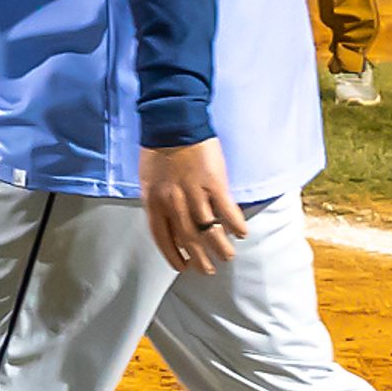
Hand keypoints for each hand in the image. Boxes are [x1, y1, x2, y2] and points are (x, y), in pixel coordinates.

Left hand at [140, 137, 245, 273]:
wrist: (173, 120)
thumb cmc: (158, 147)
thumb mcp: (149, 179)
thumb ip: (159, 201)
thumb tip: (169, 220)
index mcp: (154, 202)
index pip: (163, 239)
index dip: (174, 256)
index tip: (183, 266)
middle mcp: (173, 202)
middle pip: (188, 239)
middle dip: (199, 259)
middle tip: (208, 270)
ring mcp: (194, 193)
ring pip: (209, 230)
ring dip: (220, 247)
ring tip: (228, 256)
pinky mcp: (214, 182)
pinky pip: (226, 210)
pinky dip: (235, 224)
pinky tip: (242, 233)